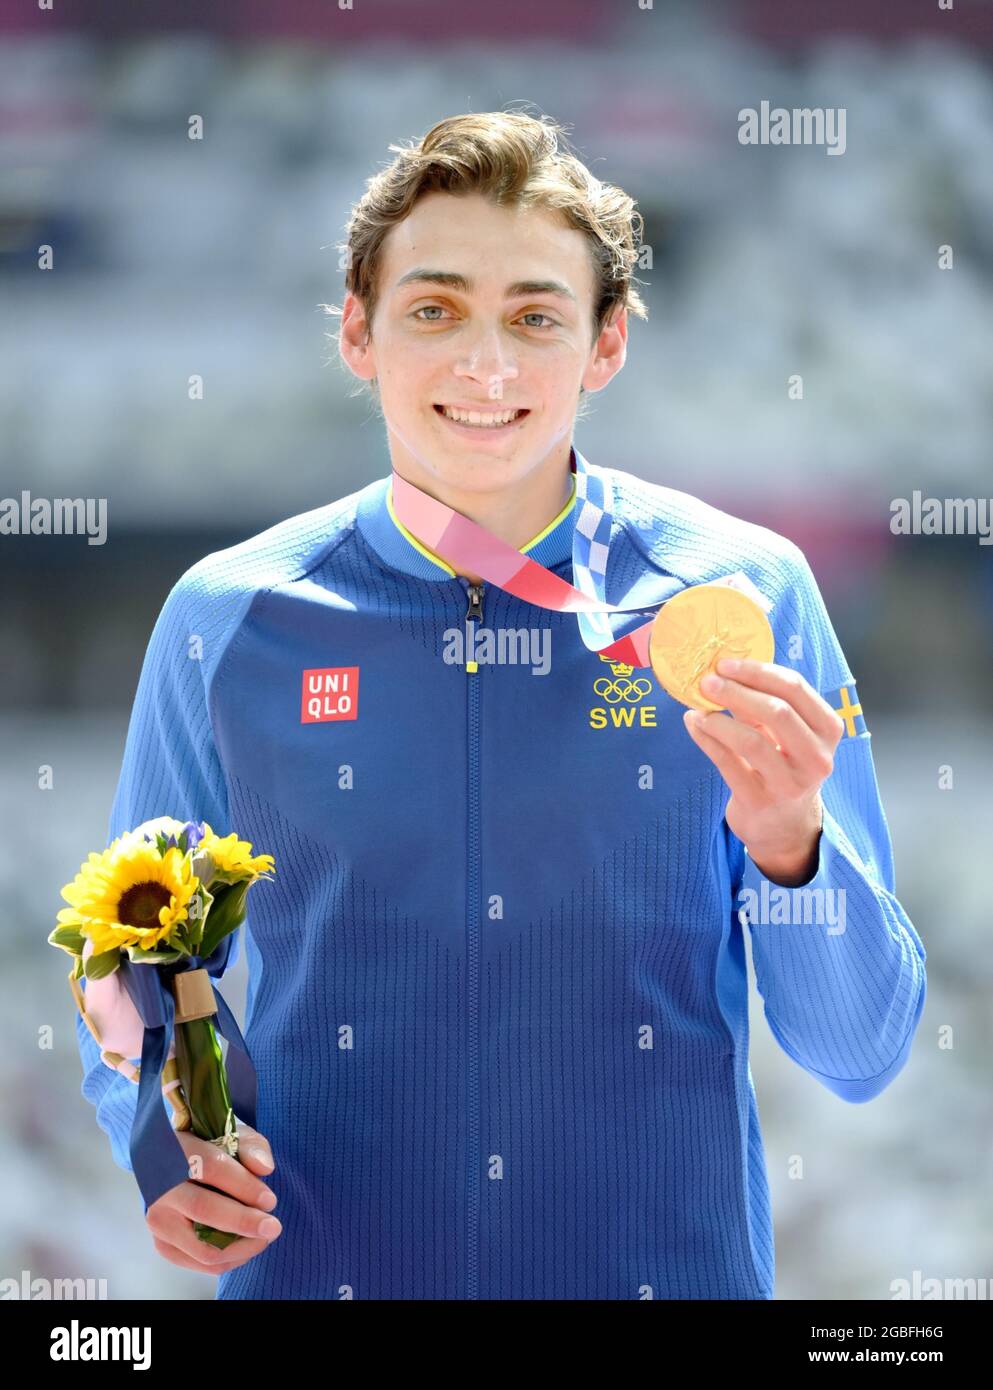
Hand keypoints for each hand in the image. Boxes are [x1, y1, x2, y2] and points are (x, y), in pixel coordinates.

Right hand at [146, 1119, 281, 1275]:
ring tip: (263, 1237)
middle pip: (202, 1209)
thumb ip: (251, 1147)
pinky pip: (198, 1262)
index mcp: (177, 1151)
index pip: (211, 1167)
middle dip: (243, 1222)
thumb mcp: (232, 1134)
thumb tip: (264, 1169)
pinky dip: (228, 1259)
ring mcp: (159, 1220)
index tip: (270, 1200)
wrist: (173, 1166)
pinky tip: (247, 1246)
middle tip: (273, 1227)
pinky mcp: (163, 1244)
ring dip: (240, 1247)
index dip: (244, 1186)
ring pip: (200, 1244)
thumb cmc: (211, 1148)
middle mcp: (161, 1187)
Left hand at [682, 657, 844, 885]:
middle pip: (777, 712)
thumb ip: (766, 704)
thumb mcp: (788, 734)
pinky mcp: (761, 802)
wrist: (785, 826)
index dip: (757, 672)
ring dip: (718, 718)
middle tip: (707, 681)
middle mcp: (816, 757)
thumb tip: (725, 672)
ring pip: (751, 740)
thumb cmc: (784, 766)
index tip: (725, 664)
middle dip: (737, 691)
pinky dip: (706, 739)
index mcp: (827, 729)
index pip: (795, 688)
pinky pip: (728, 763)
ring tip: (697, 706)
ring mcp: (790, 783)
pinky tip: (693, 724)